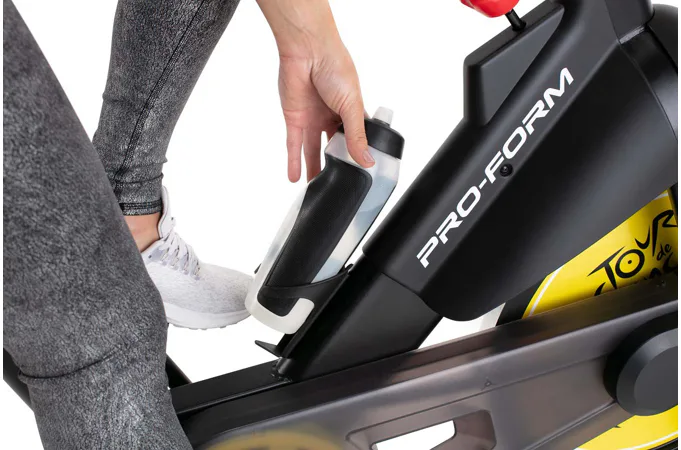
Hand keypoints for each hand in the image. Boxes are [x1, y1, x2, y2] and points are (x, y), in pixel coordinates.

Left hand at [257, 0, 371, 181]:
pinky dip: (293, 161)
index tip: (360, 173)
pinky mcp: (294, 119)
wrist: (307, 50)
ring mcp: (312, 119)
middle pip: (333, 147)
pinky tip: (294, 178)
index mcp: (350, 111)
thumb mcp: (352, 105)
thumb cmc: (335, 68)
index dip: (358, 153)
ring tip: (315, 189)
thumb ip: (357, 136)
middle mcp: (331, 117)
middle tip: (337, 186)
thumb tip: (367, 161)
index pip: (356, 137)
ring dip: (313, 168)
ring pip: (312, 150)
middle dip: (335, 165)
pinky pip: (293, 145)